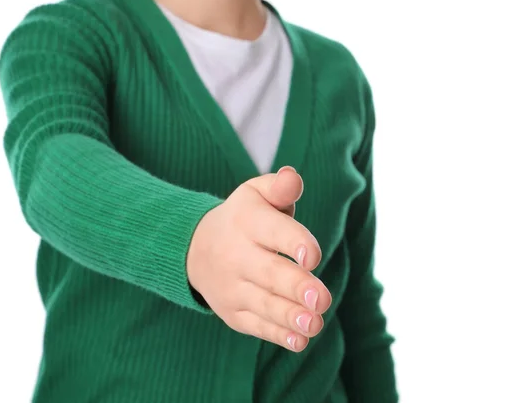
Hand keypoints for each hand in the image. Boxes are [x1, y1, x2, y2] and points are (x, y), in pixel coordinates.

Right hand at [187, 167, 330, 351]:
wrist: (194, 248)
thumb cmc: (243, 218)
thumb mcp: (255, 194)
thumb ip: (278, 187)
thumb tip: (293, 177)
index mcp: (246, 220)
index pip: (273, 230)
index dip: (294, 242)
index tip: (312, 256)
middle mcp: (236, 254)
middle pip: (269, 272)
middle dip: (296, 286)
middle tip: (322, 298)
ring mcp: (232, 287)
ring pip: (264, 303)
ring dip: (290, 315)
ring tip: (315, 323)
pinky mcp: (233, 312)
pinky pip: (256, 325)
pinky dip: (277, 334)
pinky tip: (299, 340)